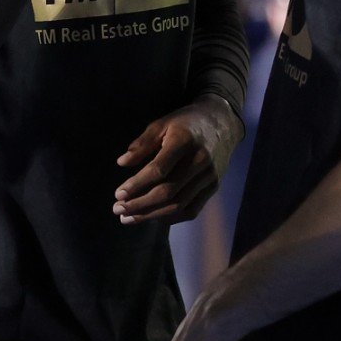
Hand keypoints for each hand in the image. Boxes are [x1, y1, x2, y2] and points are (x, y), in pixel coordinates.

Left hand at [115, 95, 242, 224]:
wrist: (222, 123)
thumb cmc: (185, 123)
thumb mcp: (162, 124)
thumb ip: (142, 143)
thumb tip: (121, 163)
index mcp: (184, 141)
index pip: (158, 170)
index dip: (136, 184)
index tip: (118, 194)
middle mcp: (200, 160)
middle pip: (167, 191)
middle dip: (140, 204)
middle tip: (118, 210)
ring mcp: (209, 176)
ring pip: (178, 204)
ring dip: (151, 215)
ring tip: (128, 218)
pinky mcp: (214, 186)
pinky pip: (192, 210)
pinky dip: (171, 218)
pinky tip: (153, 218)